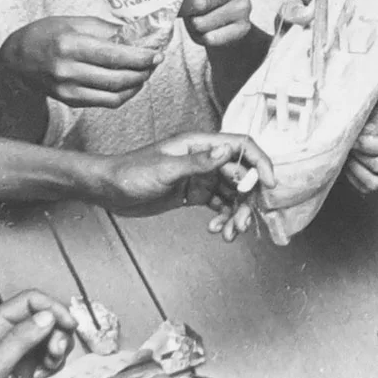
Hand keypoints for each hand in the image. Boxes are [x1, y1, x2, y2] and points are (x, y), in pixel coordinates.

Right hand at [0, 17, 157, 108]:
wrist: (16, 59)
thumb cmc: (45, 35)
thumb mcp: (74, 22)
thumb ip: (106, 29)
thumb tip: (137, 34)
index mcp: (71, 45)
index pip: (115, 55)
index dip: (141, 57)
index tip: (157, 54)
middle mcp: (68, 70)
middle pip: (118, 78)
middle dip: (143, 71)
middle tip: (155, 63)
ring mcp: (68, 89)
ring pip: (114, 94)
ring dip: (136, 85)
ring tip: (145, 73)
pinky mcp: (69, 101)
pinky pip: (104, 103)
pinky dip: (122, 95)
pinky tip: (130, 84)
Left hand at [0, 292, 77, 377]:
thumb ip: (20, 339)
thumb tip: (48, 317)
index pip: (31, 301)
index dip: (53, 308)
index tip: (68, 324)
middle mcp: (8, 333)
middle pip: (46, 317)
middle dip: (58, 331)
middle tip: (57, 352)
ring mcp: (19, 352)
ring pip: (51, 336)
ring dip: (58, 348)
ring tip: (50, 366)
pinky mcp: (26, 370)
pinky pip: (50, 357)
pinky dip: (55, 363)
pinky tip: (44, 376)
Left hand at [99, 132, 275, 223]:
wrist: (108, 189)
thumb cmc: (130, 173)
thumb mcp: (164, 169)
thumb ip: (197, 162)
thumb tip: (227, 151)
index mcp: (200, 144)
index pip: (241, 146)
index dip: (259, 163)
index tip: (270, 184)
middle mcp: (204, 158)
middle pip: (241, 175)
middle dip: (246, 200)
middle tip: (240, 223)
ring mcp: (200, 177)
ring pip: (232, 194)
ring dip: (235, 213)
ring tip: (229, 233)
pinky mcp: (194, 194)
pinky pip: (219, 204)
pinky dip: (223, 218)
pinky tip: (216, 230)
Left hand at [180, 0, 251, 48]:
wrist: (226, 22)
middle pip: (198, 2)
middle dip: (184, 10)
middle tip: (184, 9)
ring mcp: (244, 5)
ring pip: (201, 23)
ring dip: (193, 25)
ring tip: (200, 19)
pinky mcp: (244, 27)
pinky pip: (210, 38)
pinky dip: (202, 38)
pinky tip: (210, 30)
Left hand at [344, 90, 377, 194]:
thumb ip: (376, 118)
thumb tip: (360, 138)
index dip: (370, 144)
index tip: (356, 136)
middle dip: (358, 154)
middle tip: (348, 142)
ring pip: (375, 182)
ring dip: (356, 169)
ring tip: (349, 152)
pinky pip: (370, 187)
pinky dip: (356, 177)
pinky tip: (352, 161)